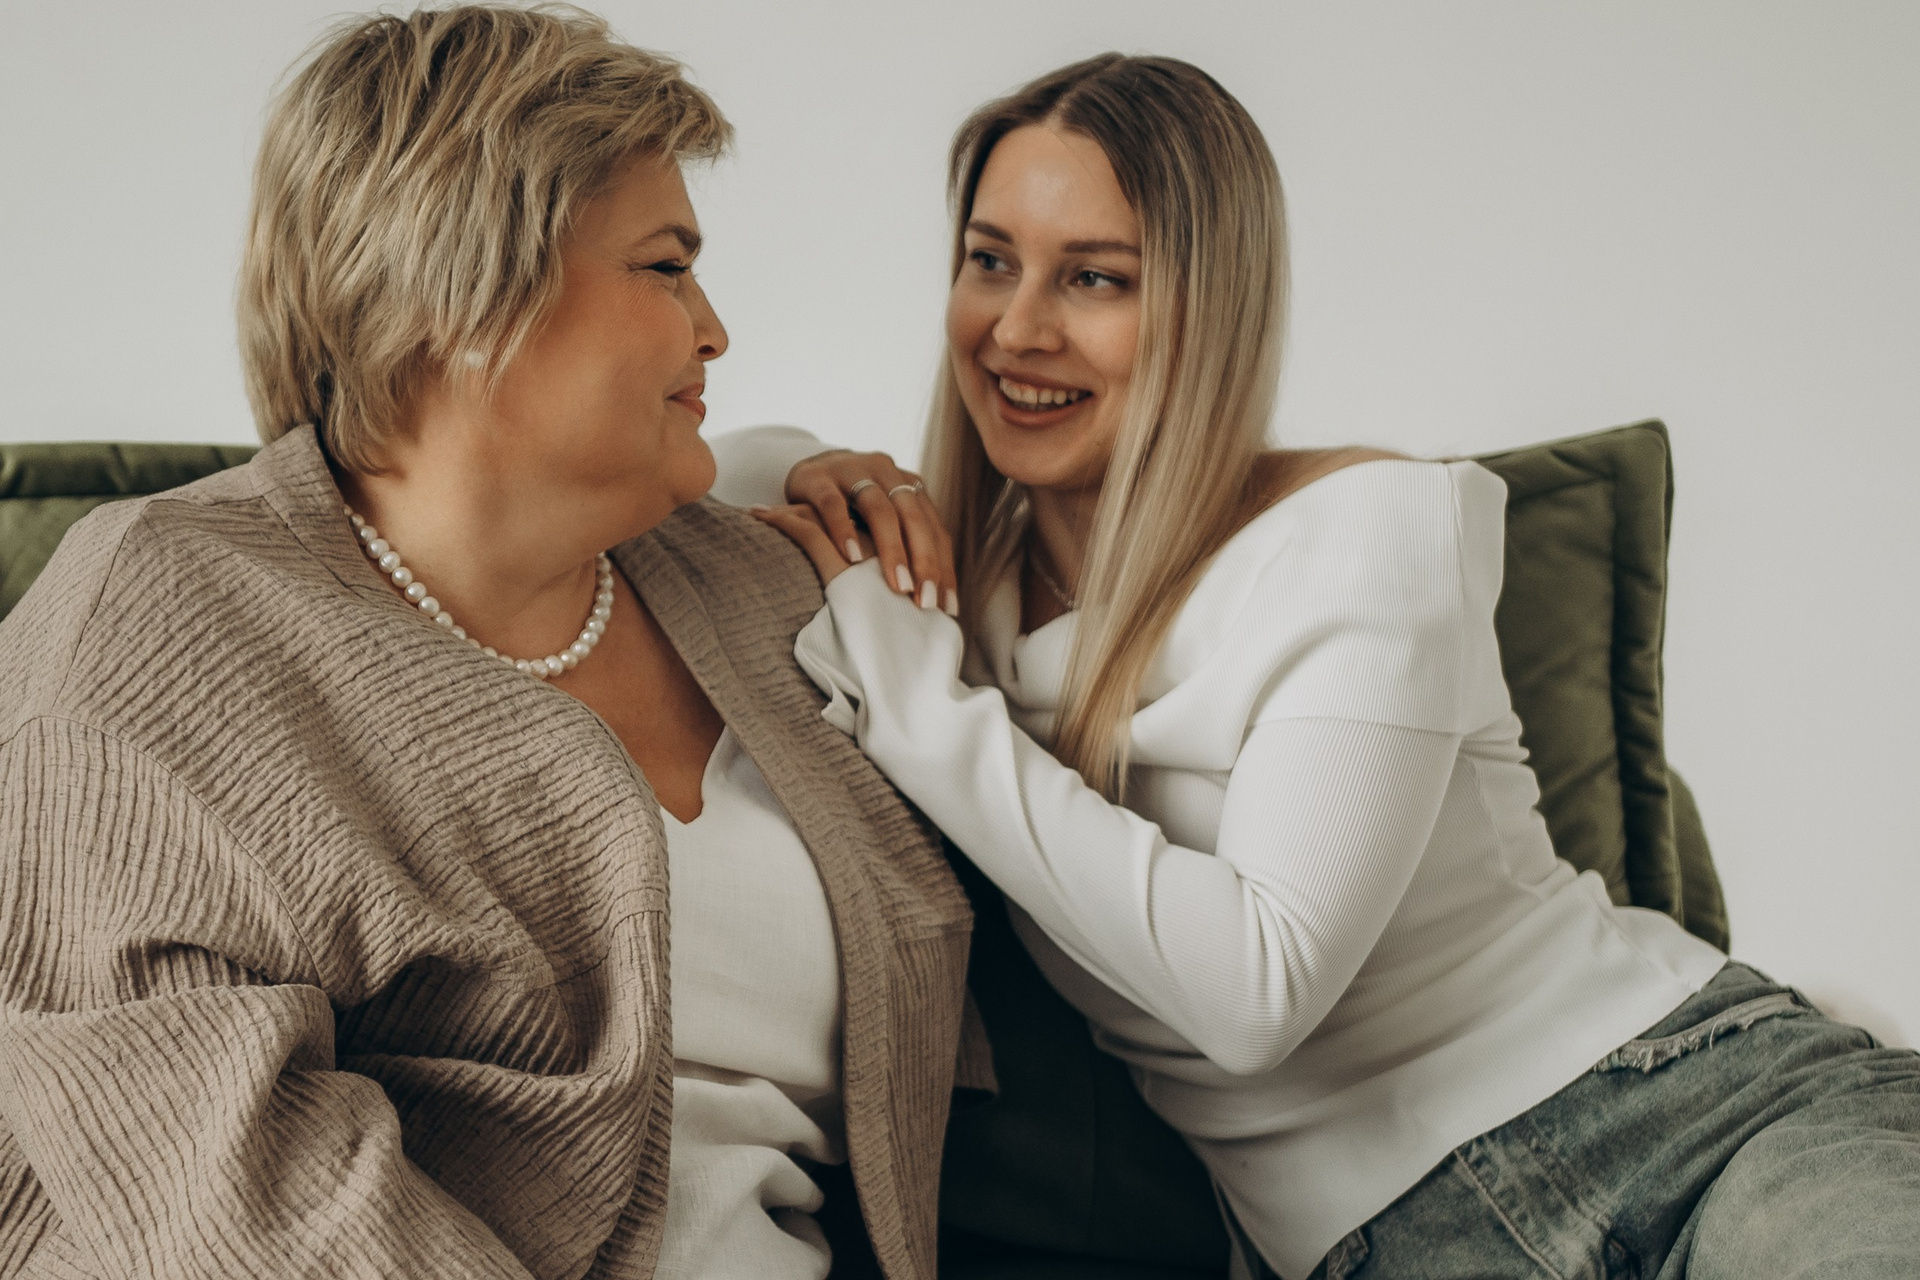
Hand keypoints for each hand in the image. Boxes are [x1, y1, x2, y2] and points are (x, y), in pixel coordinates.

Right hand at [781, 450, 956, 613]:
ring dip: (892, 549)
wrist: (807, 471)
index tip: (947, 607)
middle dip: (924, 561)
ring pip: (879, 510)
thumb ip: (906, 547)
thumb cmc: (850, 510)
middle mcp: (887, 473)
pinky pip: (832, 503)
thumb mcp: (882, 522)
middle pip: (913, 518)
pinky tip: (851, 559)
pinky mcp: (818, 477)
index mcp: (908, 487)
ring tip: (898, 586)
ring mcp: (852, 471)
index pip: (935, 529)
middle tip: (925, 601)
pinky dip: (843, 530)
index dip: (943, 567)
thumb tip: (931, 599)